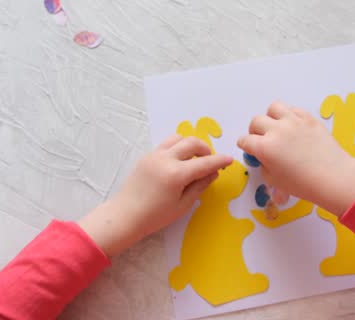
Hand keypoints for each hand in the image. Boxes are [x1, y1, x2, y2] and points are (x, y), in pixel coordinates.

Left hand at [78, 135, 232, 256]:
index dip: (219, 161)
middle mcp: (165, 159)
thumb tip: (212, 173)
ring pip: (178, 138)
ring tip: (193, 159)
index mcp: (176, 174)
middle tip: (209, 161)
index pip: (204, 163)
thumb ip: (200, 186)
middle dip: (205, 149)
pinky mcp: (146, 156)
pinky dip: (177, 148)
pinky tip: (177, 163)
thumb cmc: (155, 216)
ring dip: (190, 145)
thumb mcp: (183, 205)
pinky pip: (166, 144)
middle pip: (192, 142)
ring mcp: (154, 155)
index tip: (230, 159)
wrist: (125, 216)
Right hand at [237, 101, 354, 216]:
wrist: (333, 177)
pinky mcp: (309, 118)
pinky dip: (290, 116)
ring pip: (274, 108)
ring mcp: (294, 121)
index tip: (249, 149)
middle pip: (256, 121)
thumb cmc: (303, 184)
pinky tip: (294, 126)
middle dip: (255, 131)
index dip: (245, 146)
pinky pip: (293, 109)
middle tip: (262, 140)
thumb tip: (264, 157)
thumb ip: (264, 166)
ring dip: (271, 117)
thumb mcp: (275, 181)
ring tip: (277, 128)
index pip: (245, 140)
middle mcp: (276, 130)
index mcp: (264, 147)